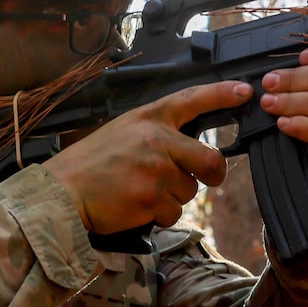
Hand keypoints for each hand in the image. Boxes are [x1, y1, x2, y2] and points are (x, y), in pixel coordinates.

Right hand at [46, 80, 247, 234]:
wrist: (62, 192)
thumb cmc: (91, 165)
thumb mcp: (123, 132)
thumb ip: (157, 134)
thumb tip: (190, 149)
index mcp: (148, 119)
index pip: (192, 100)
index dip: (222, 94)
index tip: (245, 91)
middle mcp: (156, 140)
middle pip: (211, 160)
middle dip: (212, 174)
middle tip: (205, 179)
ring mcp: (155, 169)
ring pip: (190, 191)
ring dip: (172, 197)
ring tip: (141, 191)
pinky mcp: (151, 198)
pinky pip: (173, 212)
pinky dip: (158, 215)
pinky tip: (135, 206)